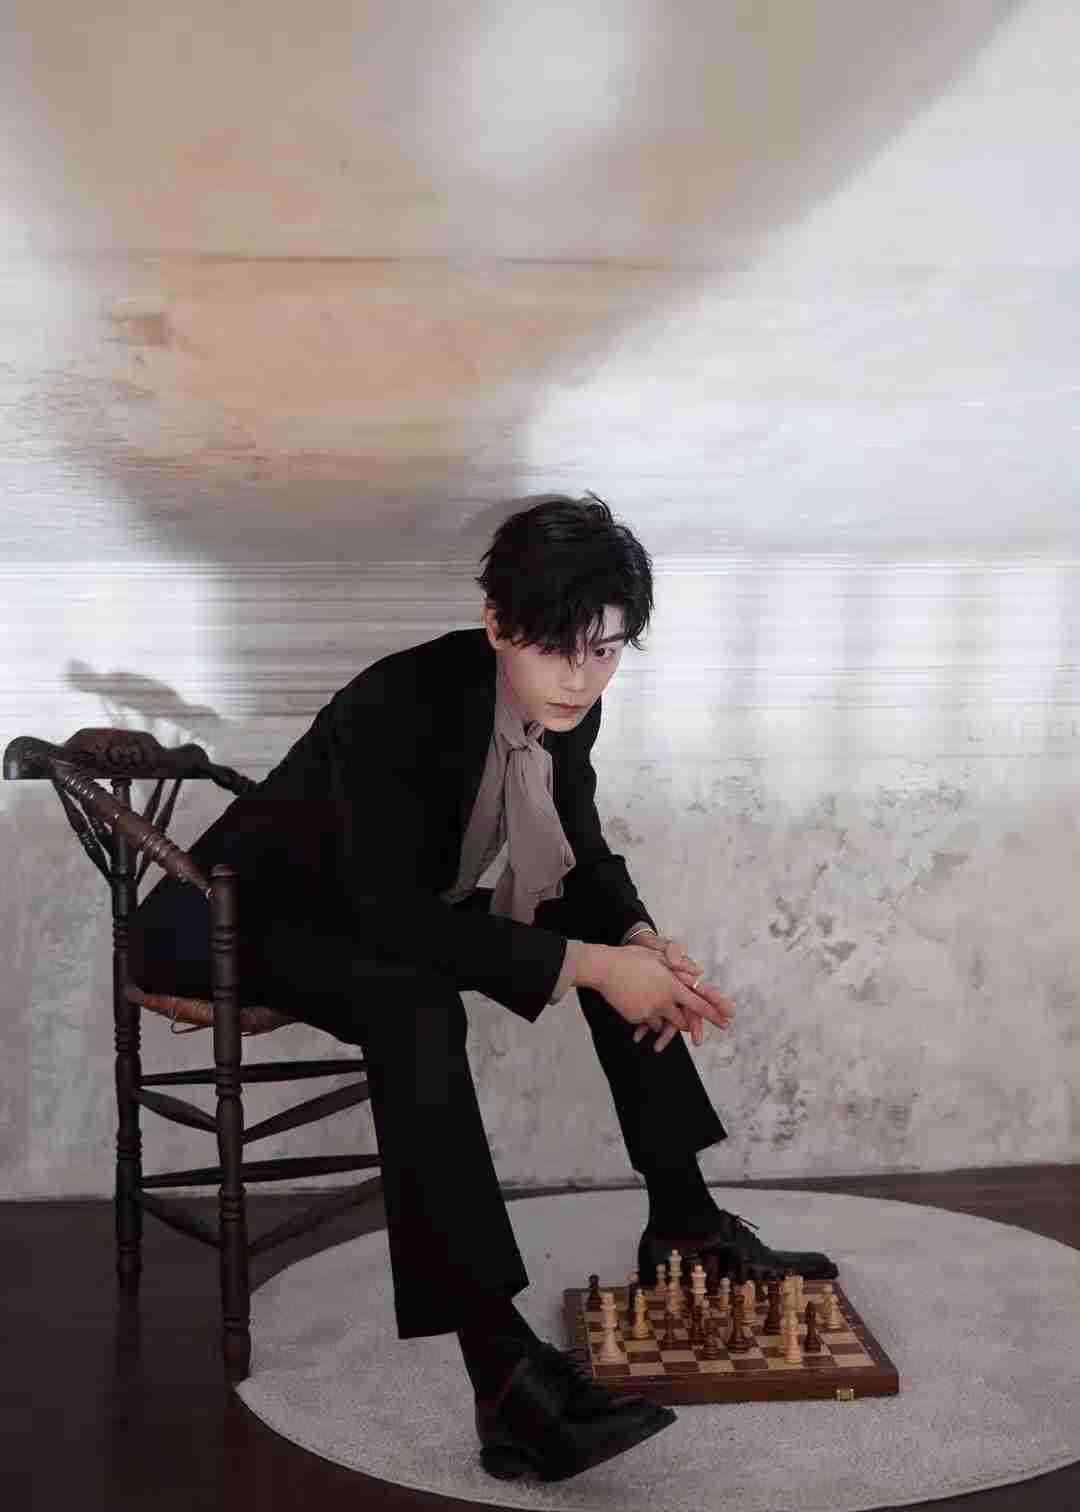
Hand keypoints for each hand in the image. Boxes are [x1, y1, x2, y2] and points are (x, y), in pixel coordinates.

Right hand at [591, 941, 733, 1053]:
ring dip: (661, 1018)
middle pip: (681, 1021)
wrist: (604, 968)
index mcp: (672, 986)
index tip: (726, 1022)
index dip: (714, 1014)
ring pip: (661, 1023)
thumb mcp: (658, 956)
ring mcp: (648, 1011)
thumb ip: (679, 966)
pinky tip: (635, 1001)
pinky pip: (645, 1021)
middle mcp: (663, 1001)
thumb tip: (698, 972)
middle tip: (685, 1023)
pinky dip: (645, 1016)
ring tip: (648, 1002)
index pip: (698, 1004)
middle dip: (684, 1022)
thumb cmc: (632, 958)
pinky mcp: (635, 1017)